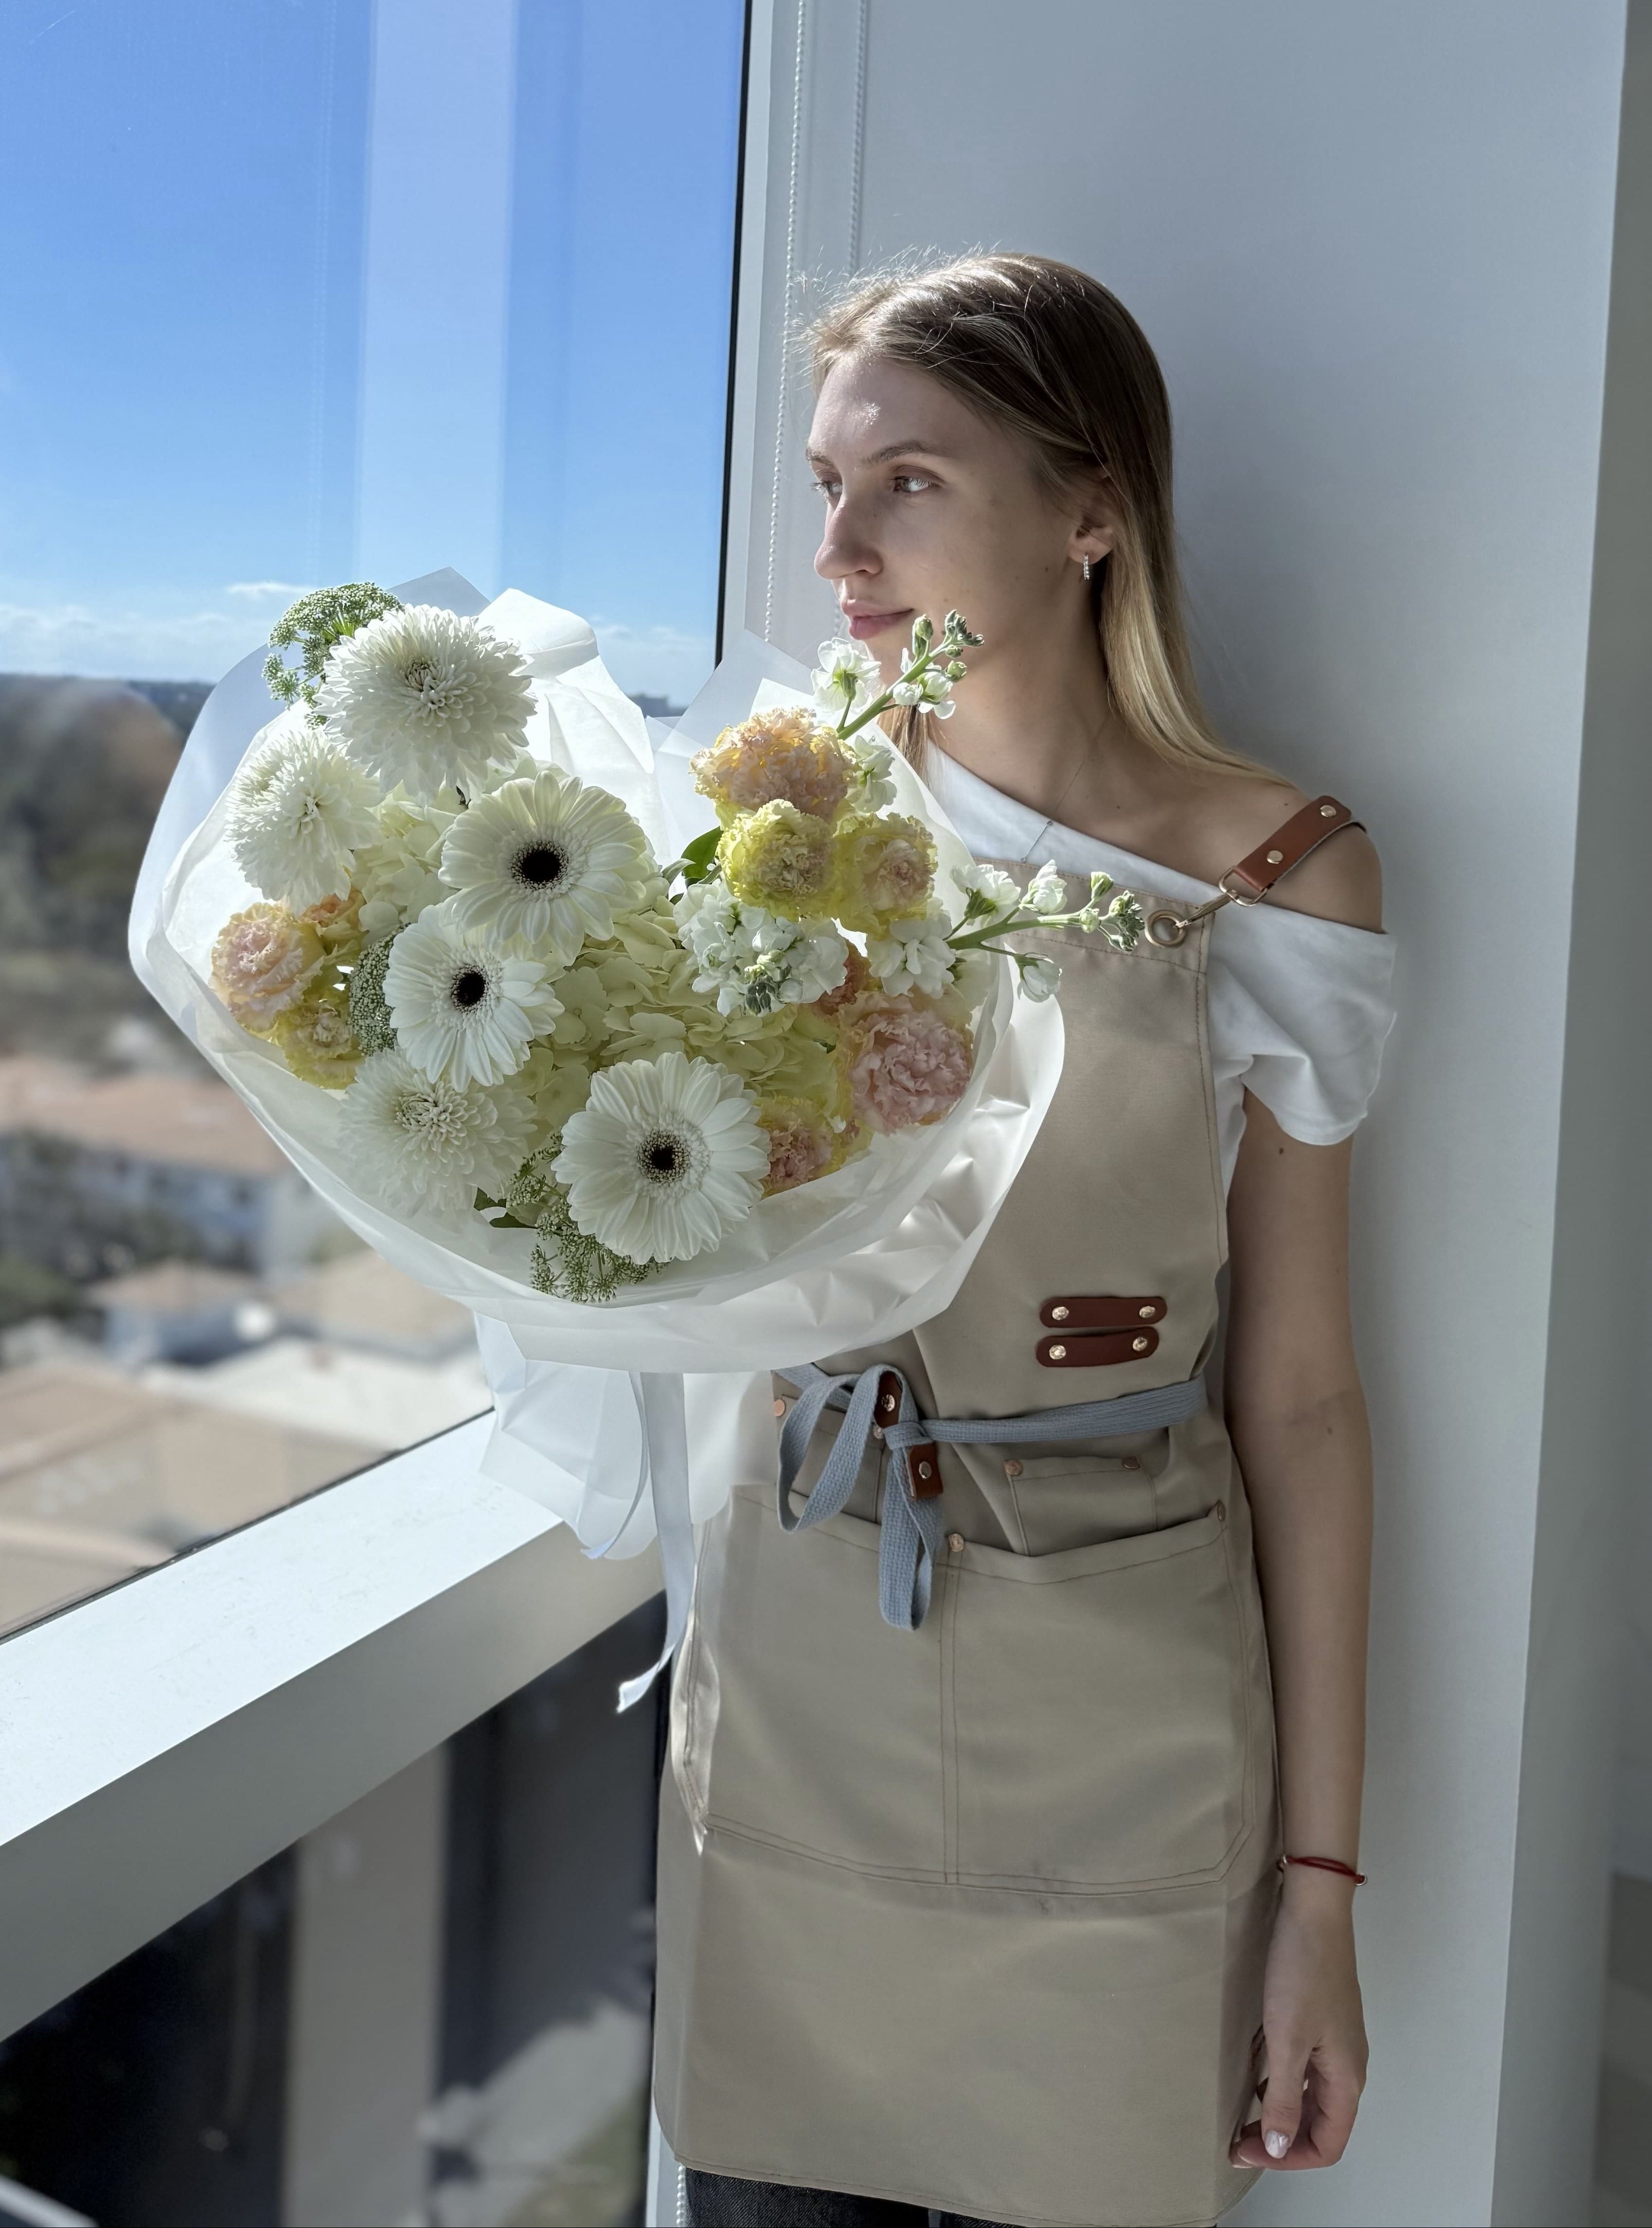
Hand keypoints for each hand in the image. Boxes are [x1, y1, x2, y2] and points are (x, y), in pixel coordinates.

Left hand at [1229, 1870, 1367, 2171]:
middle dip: (1283, 2142)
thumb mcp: (1288, 2039)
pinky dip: (1285, 2086)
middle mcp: (1348, 2067)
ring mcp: (1337, 2043)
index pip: (1327, 2145)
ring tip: (1245, 2117)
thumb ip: (1284, 2097)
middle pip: (1322, 2126)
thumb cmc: (1302, 1973)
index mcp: (1346, 2078)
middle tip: (1238, 2140)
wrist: (1314, 1912)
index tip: (1247, 2151)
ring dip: (1282, 2115)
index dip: (1288, 2159)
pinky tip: (1260, 2078)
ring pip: (1314, 2100)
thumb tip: (1279, 2146)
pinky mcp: (1323, 2022)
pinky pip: (1308, 2072)